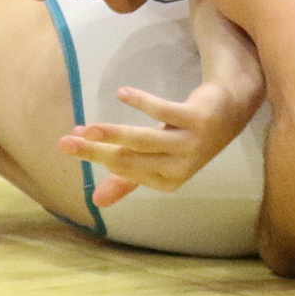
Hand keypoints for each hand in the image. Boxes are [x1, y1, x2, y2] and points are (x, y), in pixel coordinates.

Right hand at [58, 79, 256, 205]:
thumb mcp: (157, 159)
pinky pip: (164, 111)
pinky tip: (122, 93)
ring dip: (113, 133)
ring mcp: (190, 143)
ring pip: (143, 140)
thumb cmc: (186, 137)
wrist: (230, 110)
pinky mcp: (197, 118)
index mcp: (166, 180)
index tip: (70, 144)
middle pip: (128, 159)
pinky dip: (141, 102)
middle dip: (94, 151)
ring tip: (87, 127)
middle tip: (64, 142)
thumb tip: (97, 202)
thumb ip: (127, 179)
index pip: (124, 171)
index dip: (96, 158)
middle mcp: (179, 166)